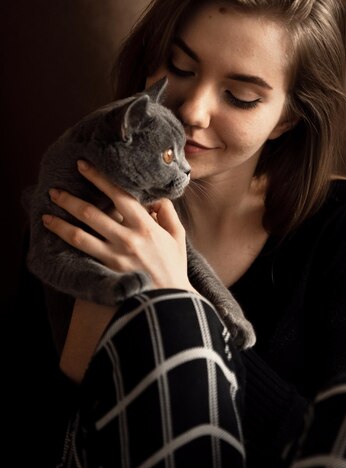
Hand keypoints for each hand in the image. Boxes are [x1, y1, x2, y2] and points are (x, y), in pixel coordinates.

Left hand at [42, 160, 194, 291]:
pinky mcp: (107, 270)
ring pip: (80, 234)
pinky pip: (83, 253)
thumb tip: (155, 197)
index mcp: (145, 225)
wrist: (169, 302)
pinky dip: (67, 242)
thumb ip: (167, 213)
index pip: (119, 195)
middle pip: (92, 213)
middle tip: (54, 190)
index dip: (99, 178)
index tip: (83, 166)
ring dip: (60, 222)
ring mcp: (115, 256)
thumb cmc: (173, 268)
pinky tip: (56, 235)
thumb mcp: (177, 237)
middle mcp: (127, 238)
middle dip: (70, 199)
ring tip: (45, 214)